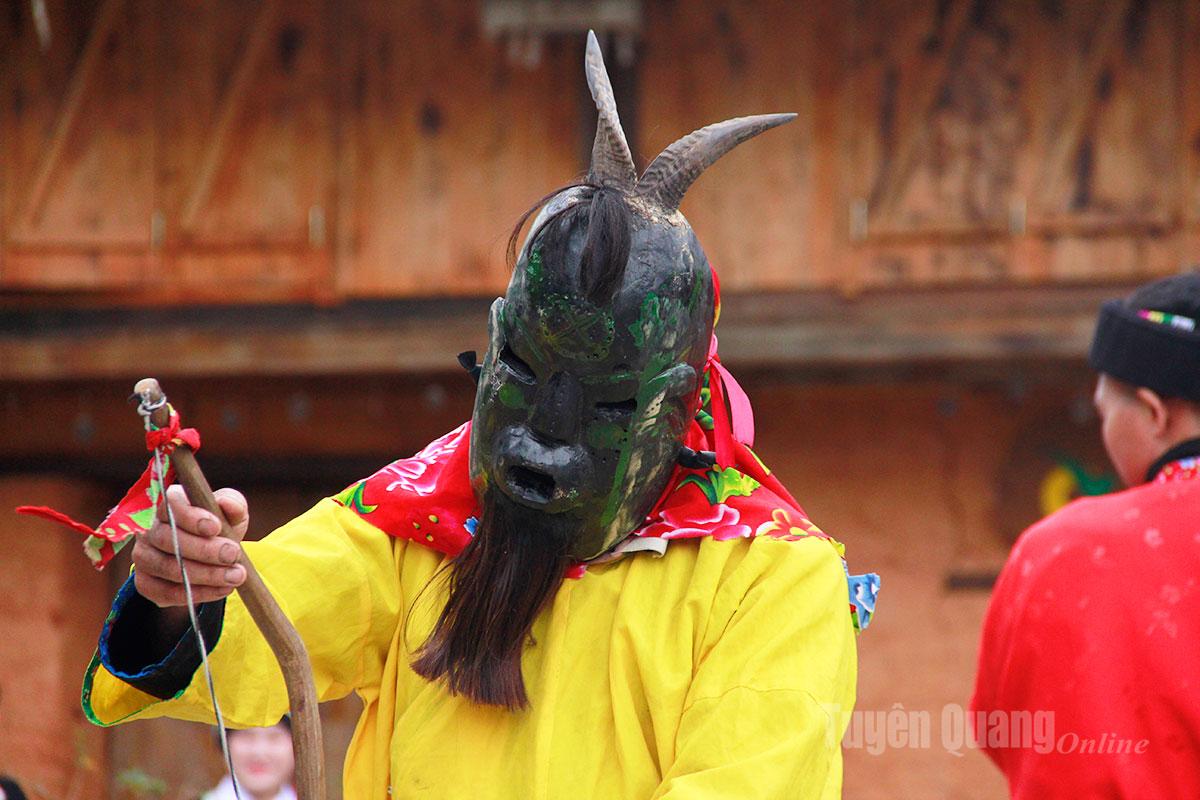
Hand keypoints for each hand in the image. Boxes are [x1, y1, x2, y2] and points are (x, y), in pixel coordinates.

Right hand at [132, 485, 249, 607]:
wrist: (210, 560)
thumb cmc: (220, 531)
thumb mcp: (232, 515)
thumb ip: (234, 505)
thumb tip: (228, 504)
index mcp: (170, 505)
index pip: (171, 505)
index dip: (191, 517)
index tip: (216, 527)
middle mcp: (150, 529)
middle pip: (167, 539)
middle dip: (204, 550)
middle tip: (233, 555)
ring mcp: (143, 557)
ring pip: (167, 567)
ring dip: (205, 574)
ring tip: (235, 576)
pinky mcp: (145, 583)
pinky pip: (165, 592)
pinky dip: (197, 593)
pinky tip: (221, 589)